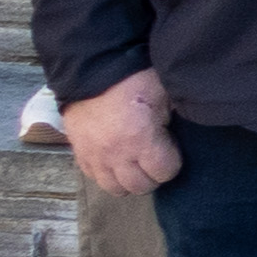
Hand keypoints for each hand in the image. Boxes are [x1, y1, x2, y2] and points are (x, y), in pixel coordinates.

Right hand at [67, 69, 179, 196]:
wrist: (90, 68)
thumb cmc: (133, 78)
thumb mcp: (164, 95)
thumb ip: (173, 120)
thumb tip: (178, 134)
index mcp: (141, 139)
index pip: (165, 171)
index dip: (172, 162)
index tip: (172, 150)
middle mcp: (116, 154)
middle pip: (140, 186)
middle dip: (153, 176)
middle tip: (155, 160)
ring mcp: (94, 155)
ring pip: (114, 188)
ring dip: (128, 180)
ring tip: (135, 164)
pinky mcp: (78, 151)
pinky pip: (93, 176)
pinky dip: (106, 173)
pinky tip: (115, 161)